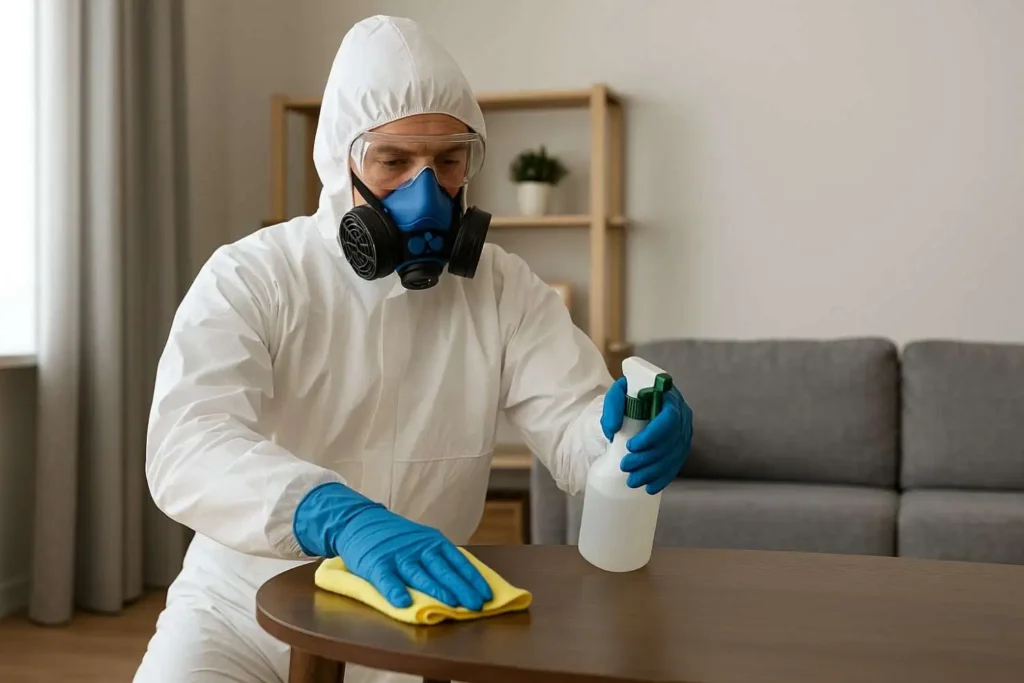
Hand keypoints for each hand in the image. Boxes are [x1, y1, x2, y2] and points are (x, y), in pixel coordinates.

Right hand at [293, 483, 492, 609]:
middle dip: (462, 588)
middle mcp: (418, 548)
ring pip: (419, 574)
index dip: (473, 579)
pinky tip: (403, 603)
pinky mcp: (376, 563)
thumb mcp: (421, 541)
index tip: (487, 595)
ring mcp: (397, 555)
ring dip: (436, 590)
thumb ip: (438, 558)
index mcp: (432, 542)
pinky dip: (394, 590)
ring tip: (451, 604)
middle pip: (443, 569)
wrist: (359, 520)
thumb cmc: (396, 538)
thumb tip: (464, 583)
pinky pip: (386, 578)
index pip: (458, 561)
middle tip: (476, 605)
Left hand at [600, 377, 693, 493]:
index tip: (631, 446)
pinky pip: (676, 466)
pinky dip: (663, 478)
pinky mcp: (681, 447)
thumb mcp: (619, 392)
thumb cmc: (631, 395)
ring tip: (632, 481)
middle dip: (647, 458)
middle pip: (671, 442)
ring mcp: (684, 432)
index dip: (652, 436)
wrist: (640, 400)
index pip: (669, 419)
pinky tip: (650, 488)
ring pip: (673, 457)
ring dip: (653, 472)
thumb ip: (614, 406)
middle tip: (625, 467)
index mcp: (670, 398)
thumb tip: (612, 430)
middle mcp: (682, 415)